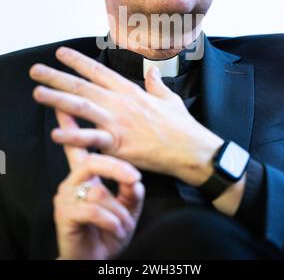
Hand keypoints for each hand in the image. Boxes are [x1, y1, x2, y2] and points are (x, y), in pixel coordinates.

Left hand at [30, 46, 222, 184]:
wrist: (192, 150)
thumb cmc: (182, 126)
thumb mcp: (169, 98)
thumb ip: (156, 84)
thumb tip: (152, 72)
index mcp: (131, 91)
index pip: (99, 70)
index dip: (78, 61)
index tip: (60, 53)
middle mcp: (121, 103)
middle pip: (83, 86)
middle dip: (58, 77)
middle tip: (36, 70)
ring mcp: (119, 122)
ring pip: (83, 107)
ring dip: (58, 99)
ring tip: (38, 93)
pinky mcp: (121, 145)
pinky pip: (94, 139)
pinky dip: (75, 137)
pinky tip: (57, 134)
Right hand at [53, 109, 144, 259]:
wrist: (97, 261)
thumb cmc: (111, 231)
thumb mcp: (128, 208)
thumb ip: (132, 190)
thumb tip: (136, 179)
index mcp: (86, 174)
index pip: (80, 144)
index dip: (72, 125)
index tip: (67, 103)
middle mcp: (73, 180)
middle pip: (93, 161)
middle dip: (117, 169)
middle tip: (134, 177)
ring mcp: (66, 196)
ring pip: (96, 188)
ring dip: (117, 208)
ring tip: (124, 222)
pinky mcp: (64, 213)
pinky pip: (93, 208)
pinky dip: (111, 220)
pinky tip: (116, 230)